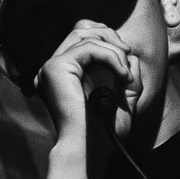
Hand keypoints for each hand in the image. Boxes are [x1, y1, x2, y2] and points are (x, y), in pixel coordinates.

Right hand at [34, 19, 132, 138]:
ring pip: (85, 35)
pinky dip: (111, 57)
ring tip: (125, 74)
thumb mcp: (121, 96)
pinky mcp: (55, 68)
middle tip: (128, 56)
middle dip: (111, 38)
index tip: (127, 58)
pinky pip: (89, 47)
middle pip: (81, 29)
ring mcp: (50, 67)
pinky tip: (121, 76)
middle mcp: (53, 69)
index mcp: (64, 75)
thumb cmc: (104, 131)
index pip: (82, 38)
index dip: (107, 40)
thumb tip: (129, 53)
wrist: (91, 149)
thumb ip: (124, 71)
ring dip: (113, 50)